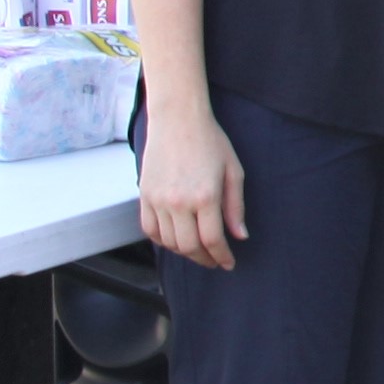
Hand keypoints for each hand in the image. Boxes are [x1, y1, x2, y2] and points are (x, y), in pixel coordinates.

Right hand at [137, 97, 247, 270]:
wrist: (177, 120)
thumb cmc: (210, 142)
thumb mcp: (234, 171)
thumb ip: (236, 207)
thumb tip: (240, 236)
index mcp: (205, 196)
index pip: (213, 240)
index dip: (222, 256)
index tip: (228, 263)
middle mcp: (178, 202)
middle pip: (189, 246)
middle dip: (204, 259)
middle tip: (215, 260)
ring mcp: (157, 200)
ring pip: (168, 242)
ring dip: (184, 252)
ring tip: (198, 250)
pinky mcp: (144, 196)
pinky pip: (149, 229)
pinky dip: (162, 241)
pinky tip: (176, 239)